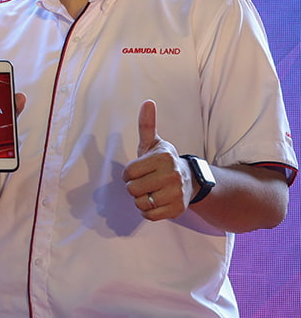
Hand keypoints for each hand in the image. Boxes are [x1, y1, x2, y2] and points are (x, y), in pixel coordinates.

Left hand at [122, 100, 191, 220]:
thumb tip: (147, 102)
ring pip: (140, 203)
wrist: (189, 180)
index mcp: (163, 158)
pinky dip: (147, 211)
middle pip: (132, 189)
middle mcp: (172, 175)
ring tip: (150, 191)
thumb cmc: (163, 161)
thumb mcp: (154, 143)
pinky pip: (149, 215)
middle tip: (145, 182)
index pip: (127, 173)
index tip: (140, 170)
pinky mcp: (178, 210)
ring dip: (140, 200)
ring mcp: (177, 194)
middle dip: (134, 187)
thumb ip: (147, 125)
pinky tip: (155, 201)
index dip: (129, 174)